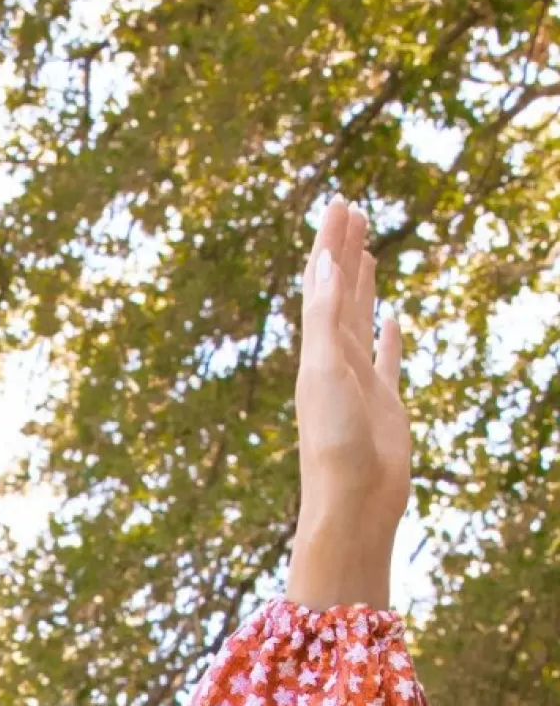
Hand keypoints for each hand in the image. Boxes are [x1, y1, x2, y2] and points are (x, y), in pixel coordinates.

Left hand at [287, 195, 408, 610]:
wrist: (353, 503)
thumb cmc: (334, 444)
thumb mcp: (325, 373)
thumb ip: (325, 320)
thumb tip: (328, 264)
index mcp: (315, 352)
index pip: (322, 283)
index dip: (329, 242)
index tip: (339, 202)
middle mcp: (333, 361)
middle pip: (338, 292)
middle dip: (343, 249)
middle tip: (352, 207)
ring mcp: (359, 380)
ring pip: (359, 318)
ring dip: (360, 283)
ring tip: (365, 248)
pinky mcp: (384, 403)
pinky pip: (386, 357)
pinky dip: (387, 333)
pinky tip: (390, 316)